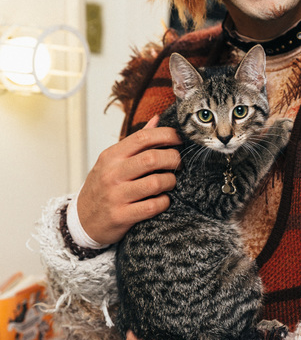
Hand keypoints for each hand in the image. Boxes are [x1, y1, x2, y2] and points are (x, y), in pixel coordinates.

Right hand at [77, 115, 181, 244]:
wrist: (82, 220)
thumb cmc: (102, 187)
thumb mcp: (112, 161)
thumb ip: (136, 142)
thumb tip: (157, 119)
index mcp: (111, 156)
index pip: (143, 137)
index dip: (167, 135)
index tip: (179, 139)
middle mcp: (112, 174)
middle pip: (152, 158)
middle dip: (173, 159)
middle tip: (178, 163)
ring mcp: (116, 196)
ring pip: (156, 183)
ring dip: (170, 182)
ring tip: (170, 182)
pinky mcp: (121, 216)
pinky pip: (153, 206)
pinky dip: (164, 202)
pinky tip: (162, 200)